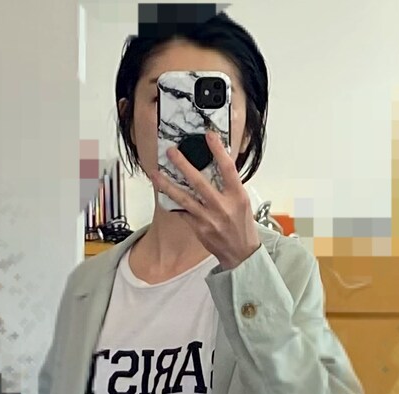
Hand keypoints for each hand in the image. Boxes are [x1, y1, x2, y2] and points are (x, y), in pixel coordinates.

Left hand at [151, 131, 261, 271]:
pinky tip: (163, 193)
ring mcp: (209, 218)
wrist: (241, 253)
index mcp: (237, 195)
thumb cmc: (242, 225)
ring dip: (168, 185)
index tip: (208, 135)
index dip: (218, 151)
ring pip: (184, 199)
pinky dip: (172, 203)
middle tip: (171, 152)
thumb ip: (229, 185)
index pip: (228, 168)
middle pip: (199, 182)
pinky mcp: (199, 228)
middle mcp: (222, 206)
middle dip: (183, 165)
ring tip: (156, 174)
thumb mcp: (242, 201)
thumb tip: (215, 164)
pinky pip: (182, 213)